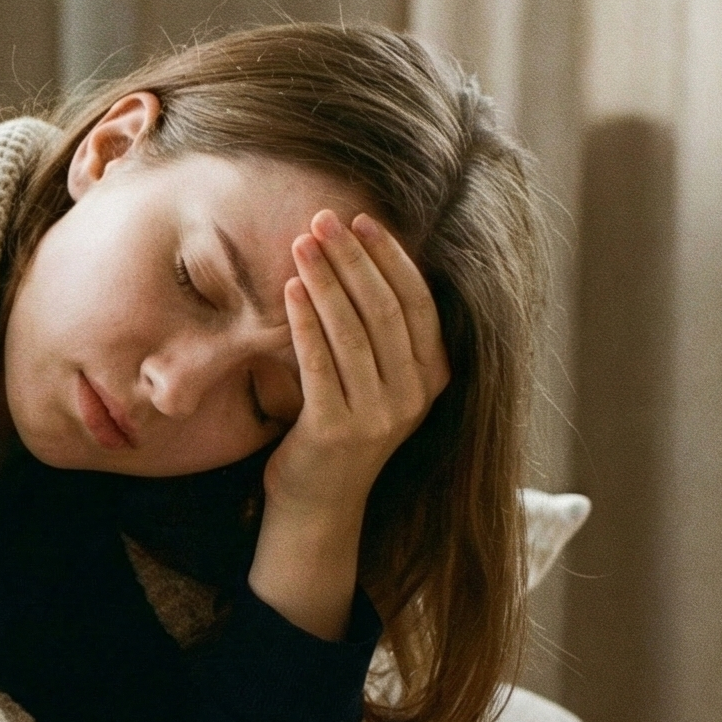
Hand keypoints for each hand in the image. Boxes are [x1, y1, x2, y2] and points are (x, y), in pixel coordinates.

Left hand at [265, 211, 449, 519]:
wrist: (318, 502)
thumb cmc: (341, 428)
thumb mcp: (378, 381)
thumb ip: (382, 334)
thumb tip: (360, 256)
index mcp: (431, 377)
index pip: (418, 302)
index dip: (391, 257)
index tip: (362, 220)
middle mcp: (412, 396)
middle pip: (384, 309)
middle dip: (353, 258)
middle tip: (323, 219)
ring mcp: (377, 416)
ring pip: (352, 332)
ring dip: (325, 280)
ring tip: (301, 243)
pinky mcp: (337, 430)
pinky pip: (320, 364)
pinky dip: (305, 322)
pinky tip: (290, 289)